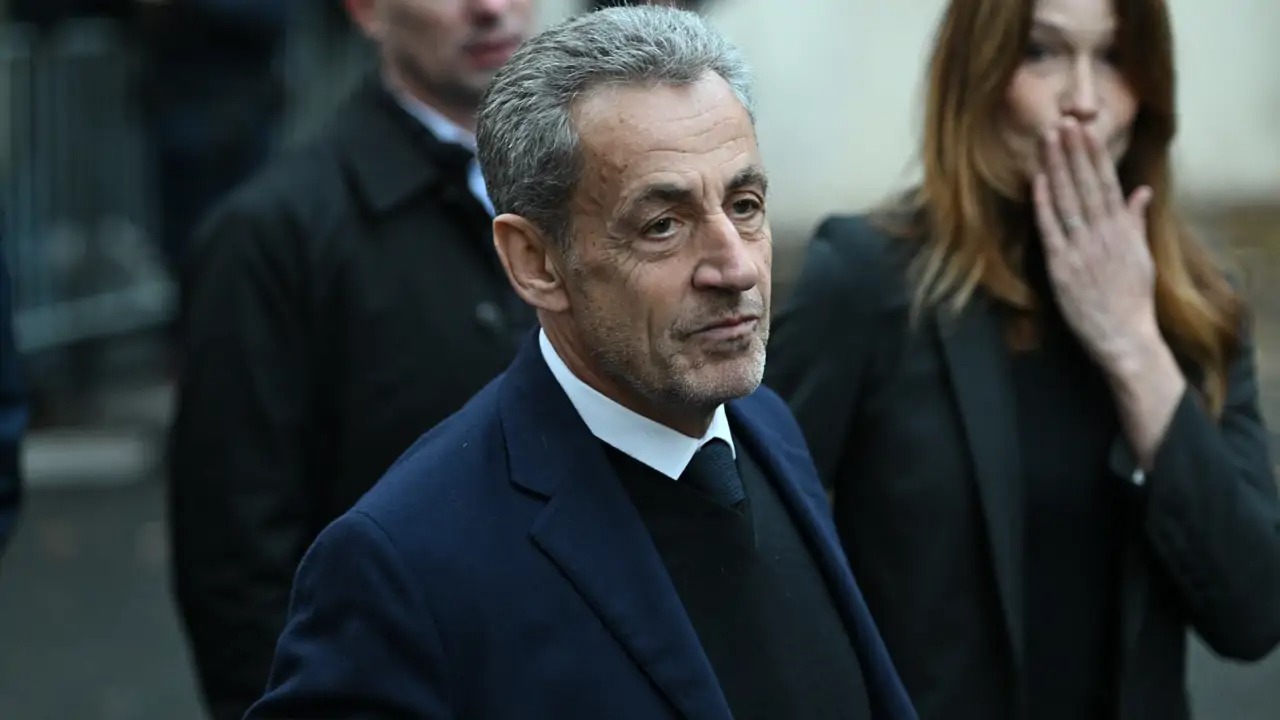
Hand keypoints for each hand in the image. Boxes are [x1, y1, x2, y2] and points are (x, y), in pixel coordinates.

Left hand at [1032, 118, 1161, 374]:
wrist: (1125, 336)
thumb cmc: (1133, 299)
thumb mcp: (1141, 256)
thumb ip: (1136, 221)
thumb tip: (1140, 192)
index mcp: (1122, 230)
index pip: (1106, 183)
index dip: (1094, 154)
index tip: (1085, 128)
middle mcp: (1103, 235)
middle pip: (1085, 185)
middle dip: (1073, 152)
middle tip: (1061, 121)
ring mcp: (1082, 250)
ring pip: (1067, 201)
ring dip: (1057, 168)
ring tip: (1048, 140)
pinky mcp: (1062, 268)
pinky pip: (1051, 231)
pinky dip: (1044, 205)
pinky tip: (1037, 182)